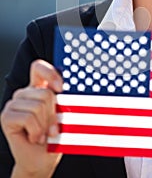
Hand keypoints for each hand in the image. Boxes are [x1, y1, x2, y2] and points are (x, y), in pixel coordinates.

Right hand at [0, 60, 62, 177]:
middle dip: (53, 114)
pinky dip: (36, 131)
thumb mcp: (62, 115)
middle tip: (52, 128)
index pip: (39, 68)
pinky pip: (28, 117)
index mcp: (38, 88)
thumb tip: (67, 90)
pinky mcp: (6, 116)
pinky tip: (35, 137)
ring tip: (43, 134)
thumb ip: (62, 100)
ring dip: (45, 125)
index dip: (50, 73)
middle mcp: (25, 93)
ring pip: (38, 105)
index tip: (61, 88)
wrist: (41, 160)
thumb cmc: (54, 137)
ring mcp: (14, 104)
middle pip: (45, 93)